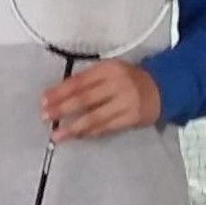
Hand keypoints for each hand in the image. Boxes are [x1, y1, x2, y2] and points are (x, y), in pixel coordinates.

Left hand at [40, 58, 160, 140]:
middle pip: (84, 99)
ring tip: (57, 135)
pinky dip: (90, 132)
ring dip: (73, 127)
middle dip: (62, 109)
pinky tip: (78, 136)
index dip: (60, 91)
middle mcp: (117, 83)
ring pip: (94, 117)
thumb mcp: (110, 71)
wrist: (162, 88)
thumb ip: (88, 80)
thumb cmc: (128, 79)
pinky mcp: (132, 118)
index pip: (79, 81)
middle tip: (45, 117)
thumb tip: (58, 96)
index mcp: (109, 68)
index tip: (44, 100)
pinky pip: (106, 127)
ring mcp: (126, 101)